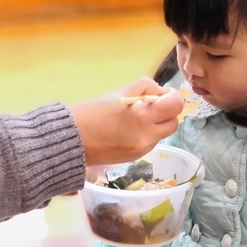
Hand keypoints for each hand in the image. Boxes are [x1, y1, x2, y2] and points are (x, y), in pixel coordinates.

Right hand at [68, 77, 183, 166]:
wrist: (71, 141)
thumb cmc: (91, 112)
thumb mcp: (120, 92)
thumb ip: (145, 89)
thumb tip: (160, 94)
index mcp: (142, 114)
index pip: (175, 104)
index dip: (171, 97)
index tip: (160, 95)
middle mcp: (147, 134)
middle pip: (174, 121)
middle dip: (166, 113)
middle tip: (150, 107)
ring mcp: (142, 148)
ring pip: (162, 133)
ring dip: (156, 124)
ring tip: (135, 119)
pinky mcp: (136, 157)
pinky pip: (150, 142)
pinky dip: (145, 135)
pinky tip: (127, 131)